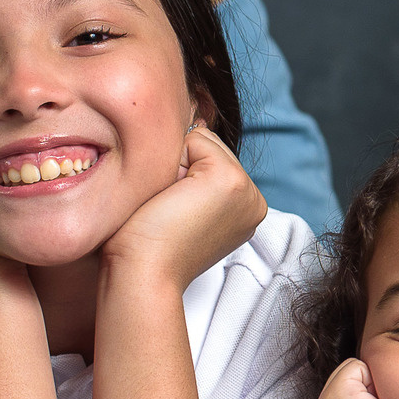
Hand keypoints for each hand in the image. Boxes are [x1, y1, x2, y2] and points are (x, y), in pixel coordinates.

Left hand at [100, 123, 267, 290]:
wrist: (144, 275)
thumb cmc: (146, 246)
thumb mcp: (181, 205)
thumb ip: (194, 174)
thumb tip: (195, 123)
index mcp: (245, 208)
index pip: (211, 159)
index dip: (180, 176)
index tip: (173, 215)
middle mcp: (254, 200)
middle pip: (209, 145)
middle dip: (179, 166)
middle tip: (169, 211)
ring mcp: (248, 190)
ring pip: (202, 141)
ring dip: (175, 165)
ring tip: (170, 206)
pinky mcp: (231, 180)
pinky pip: (193, 139)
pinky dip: (172, 162)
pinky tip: (170, 199)